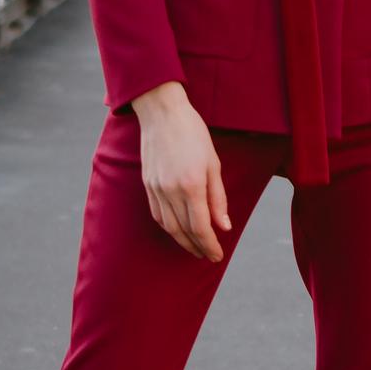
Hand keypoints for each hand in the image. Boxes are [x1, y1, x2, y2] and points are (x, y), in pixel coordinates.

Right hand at [131, 83, 232, 260]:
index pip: (201, 227)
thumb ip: (218, 198)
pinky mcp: (147, 184)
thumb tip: (223, 226)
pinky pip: (157, 214)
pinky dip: (168, 227)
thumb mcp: (213, 164)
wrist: (162, 113)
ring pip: (168, 226)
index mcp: (192, 185)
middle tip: (209, 256)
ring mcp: (156, 188)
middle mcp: (171, 191)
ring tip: (195, 247)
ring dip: (182, 241)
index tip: (217, 256)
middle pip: (184, 231)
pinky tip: (177, 230)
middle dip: (198, 247)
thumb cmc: (193, 134)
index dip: (210, 245)